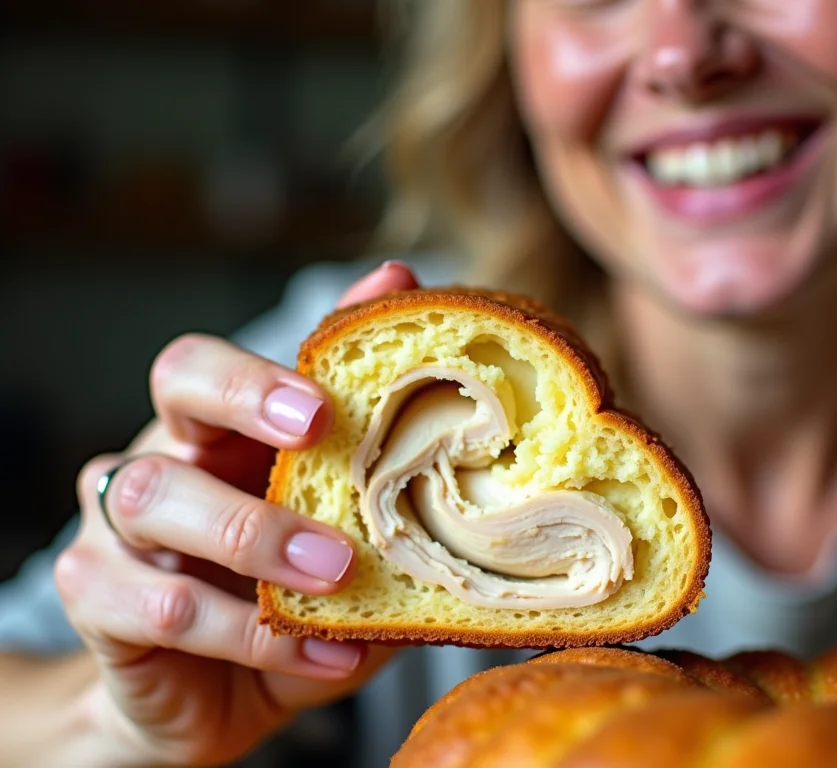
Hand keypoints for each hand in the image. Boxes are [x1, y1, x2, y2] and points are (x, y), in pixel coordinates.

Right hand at [54, 262, 419, 766]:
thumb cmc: (295, 602)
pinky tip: (324, 652)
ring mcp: (117, 528)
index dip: (258, 371)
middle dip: (245, 396)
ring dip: (254, 531)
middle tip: (318, 431)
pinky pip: (163, 606)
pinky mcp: (100, 604)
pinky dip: (252, 633)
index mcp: (220, 433)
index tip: (328, 400)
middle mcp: (163, 459)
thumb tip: (410, 300)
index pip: (213, 364)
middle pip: (175, 388)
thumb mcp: (353, 538)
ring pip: (153, 496)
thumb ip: (384, 453)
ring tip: (336, 569)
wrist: (221, 708)